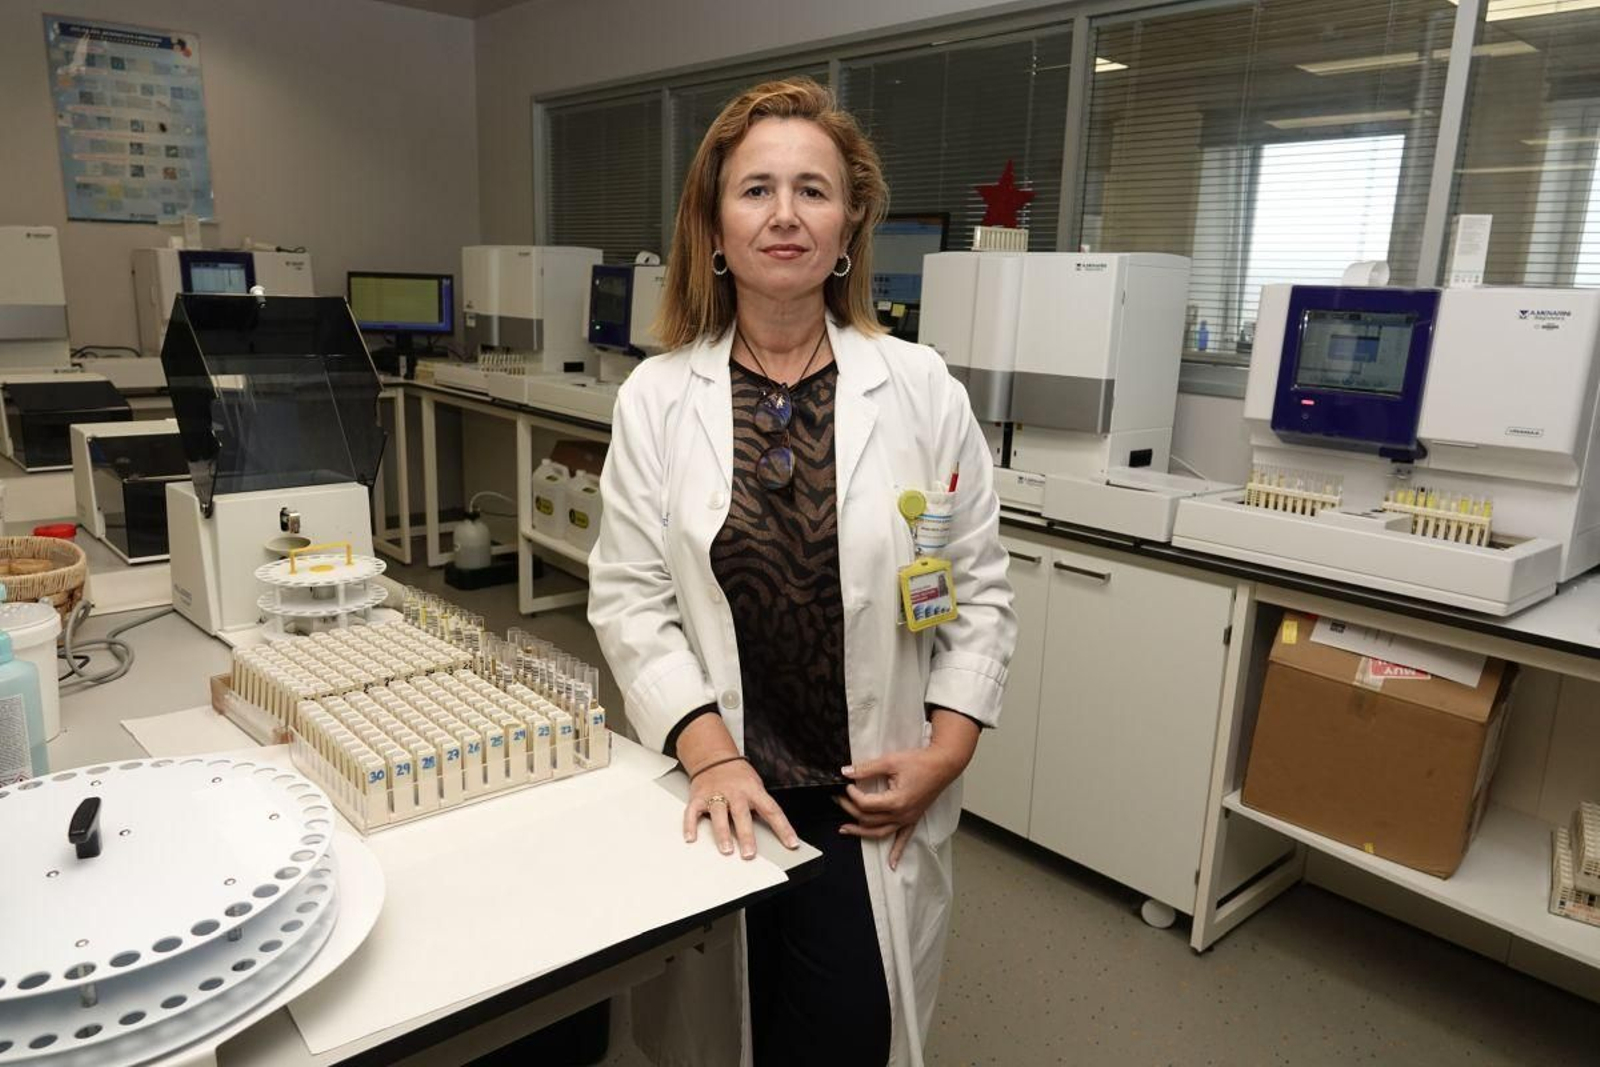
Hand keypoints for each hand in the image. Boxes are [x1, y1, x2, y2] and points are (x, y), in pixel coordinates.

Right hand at [684, 757, 799, 859]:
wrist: (714, 756)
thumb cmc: (738, 775)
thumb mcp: (755, 785)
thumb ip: (760, 805)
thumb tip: (773, 831)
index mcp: (753, 790)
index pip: (772, 810)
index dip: (783, 828)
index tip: (791, 844)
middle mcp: (735, 792)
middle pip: (742, 814)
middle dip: (746, 835)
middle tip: (749, 853)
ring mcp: (716, 794)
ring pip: (719, 813)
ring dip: (722, 833)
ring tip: (726, 849)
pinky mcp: (699, 796)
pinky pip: (693, 812)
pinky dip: (690, 825)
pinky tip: (691, 837)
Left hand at [837, 710, 978, 869]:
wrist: (943, 765)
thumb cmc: (919, 762)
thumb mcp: (890, 762)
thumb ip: (866, 769)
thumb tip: (845, 772)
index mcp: (895, 802)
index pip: (865, 805)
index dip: (852, 795)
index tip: (846, 785)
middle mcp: (901, 815)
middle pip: (869, 819)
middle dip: (850, 809)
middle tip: (838, 798)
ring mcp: (908, 819)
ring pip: (880, 833)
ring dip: (861, 832)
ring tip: (844, 829)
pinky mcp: (913, 819)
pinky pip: (903, 839)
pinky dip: (897, 852)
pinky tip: (891, 864)